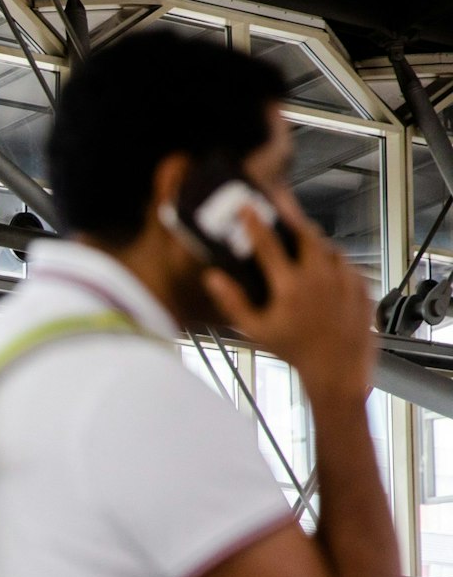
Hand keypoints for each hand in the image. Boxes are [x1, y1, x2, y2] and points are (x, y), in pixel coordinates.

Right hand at [202, 197, 374, 404]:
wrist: (338, 369)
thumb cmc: (296, 351)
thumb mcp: (256, 330)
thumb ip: (232, 302)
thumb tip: (213, 278)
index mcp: (290, 286)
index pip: (268, 244)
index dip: (255, 222)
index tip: (248, 206)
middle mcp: (319, 277)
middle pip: (306, 233)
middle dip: (293, 218)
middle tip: (283, 210)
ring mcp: (345, 279)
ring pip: (328, 247)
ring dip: (314, 242)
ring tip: (303, 245)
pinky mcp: (362, 285)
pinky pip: (346, 264)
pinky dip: (333, 263)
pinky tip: (324, 273)